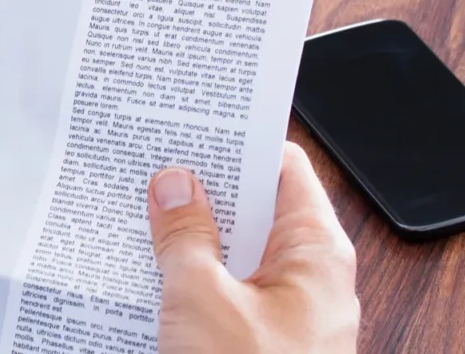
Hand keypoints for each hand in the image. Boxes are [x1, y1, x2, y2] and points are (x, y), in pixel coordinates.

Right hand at [148, 142, 358, 352]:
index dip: (239, 145)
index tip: (193, 132)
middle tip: (156, 173)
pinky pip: (230, 297)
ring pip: (239, 259)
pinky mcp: (265, 344)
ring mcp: (290, 317)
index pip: (283, 169)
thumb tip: (175, 186)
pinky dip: (196, 284)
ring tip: (146, 221)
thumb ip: (185, 236)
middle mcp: (313, 281)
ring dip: (195, 242)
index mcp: (317, 255)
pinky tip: (156, 279)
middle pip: (258, 213)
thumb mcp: (201, 298)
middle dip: (205, 193)